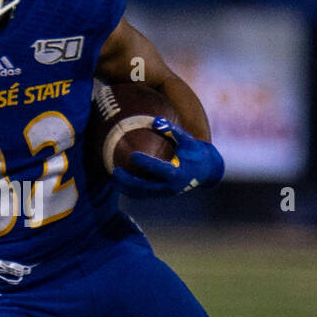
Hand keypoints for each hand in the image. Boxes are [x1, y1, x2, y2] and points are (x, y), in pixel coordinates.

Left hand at [107, 118, 223, 197]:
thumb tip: (155, 120)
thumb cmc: (194, 152)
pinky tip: (118, 182)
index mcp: (178, 173)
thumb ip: (173, 130)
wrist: (204, 171)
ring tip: (112, 177)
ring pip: (141, 194)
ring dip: (125, 188)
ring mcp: (164, 193)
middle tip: (115, 170)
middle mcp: (170, 187)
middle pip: (146, 187)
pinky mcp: (160, 194)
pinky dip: (129, 190)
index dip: (147, 163)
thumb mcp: (188, 140)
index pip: (160, 169)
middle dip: (129, 180)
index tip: (133, 155)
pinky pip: (142, 195)